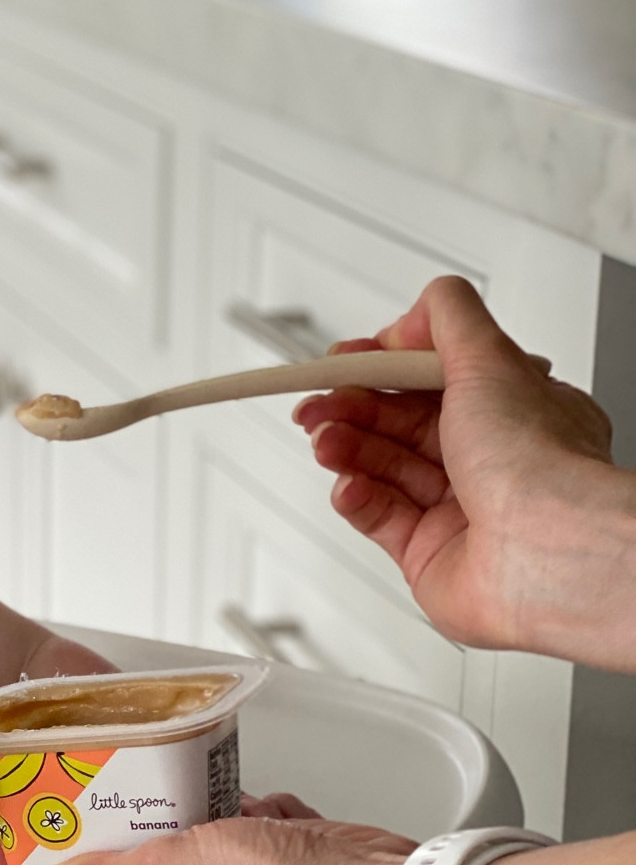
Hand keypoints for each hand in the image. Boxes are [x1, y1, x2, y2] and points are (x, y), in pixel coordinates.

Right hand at [293, 275, 635, 666]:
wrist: (544, 554)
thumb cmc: (538, 466)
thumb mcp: (491, 358)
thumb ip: (449, 319)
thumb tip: (414, 310)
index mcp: (513, 409)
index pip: (432, 378)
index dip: (383, 367)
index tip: (345, 361)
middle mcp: (490, 459)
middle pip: (400, 423)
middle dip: (353, 409)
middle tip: (319, 403)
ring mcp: (459, 509)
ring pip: (384, 468)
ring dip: (347, 450)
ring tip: (324, 441)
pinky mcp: (430, 553)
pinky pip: (379, 518)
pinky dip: (356, 498)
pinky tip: (346, 486)